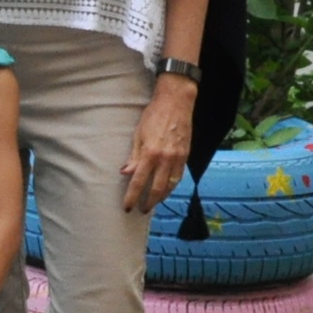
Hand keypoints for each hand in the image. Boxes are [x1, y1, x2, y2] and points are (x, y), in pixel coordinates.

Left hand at [121, 76, 198, 215]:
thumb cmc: (154, 115)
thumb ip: (134, 156)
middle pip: (157, 189)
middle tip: (142, 209)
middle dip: (149, 202)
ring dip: (162, 197)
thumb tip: (125, 173)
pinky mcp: (186, 155)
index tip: (128, 207)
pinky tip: (167, 189)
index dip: (132, 197)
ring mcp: (178, 158)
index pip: (138, 182)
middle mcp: (165, 159)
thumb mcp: (138, 134)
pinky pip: (179, 176)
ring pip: (170, 186)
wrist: (176, 102)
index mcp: (150, 153)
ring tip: (154, 202)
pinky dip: (172, 186)